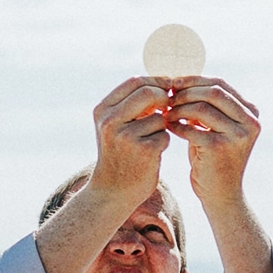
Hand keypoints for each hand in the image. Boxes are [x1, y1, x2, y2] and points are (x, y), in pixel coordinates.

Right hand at [90, 76, 173, 207]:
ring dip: (161, 127)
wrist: (112, 191)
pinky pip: (165, 135)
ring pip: (159, 117)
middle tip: (169, 106)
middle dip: (164, 97)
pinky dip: (163, 143)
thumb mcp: (113, 126)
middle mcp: (111, 121)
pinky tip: (151, 155)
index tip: (168, 85)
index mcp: (102, 110)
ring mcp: (127, 136)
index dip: (155, 81)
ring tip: (149, 141)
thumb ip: (130, 105)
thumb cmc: (118, 155)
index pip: (134, 81)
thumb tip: (161, 82)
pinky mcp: (145, 150)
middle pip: (148, 92)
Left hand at [164, 76, 260, 209]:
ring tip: (167, 114)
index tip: (174, 83)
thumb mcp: (216, 128)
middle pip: (213, 91)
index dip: (195, 80)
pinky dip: (177, 126)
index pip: (220, 84)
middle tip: (167, 97)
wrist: (221, 195)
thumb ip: (209, 106)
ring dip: (179, 108)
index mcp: (251, 113)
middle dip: (186, 92)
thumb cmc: (214, 160)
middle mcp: (249, 122)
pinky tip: (169, 128)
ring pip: (201, 108)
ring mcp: (237, 135)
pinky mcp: (219, 148)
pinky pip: (192, 128)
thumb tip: (183, 80)